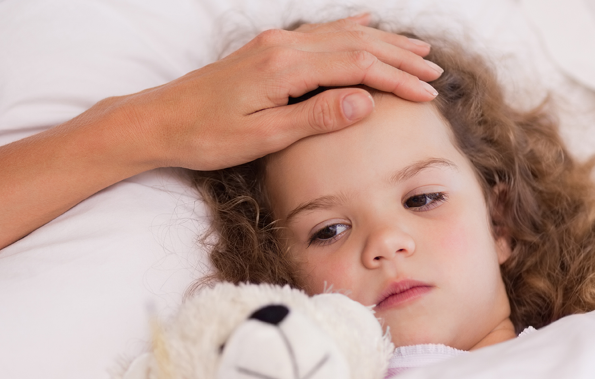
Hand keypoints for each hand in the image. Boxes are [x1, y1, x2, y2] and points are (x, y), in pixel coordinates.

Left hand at [113, 12, 441, 170]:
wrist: (160, 121)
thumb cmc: (206, 136)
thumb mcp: (262, 137)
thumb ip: (315, 117)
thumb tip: (366, 102)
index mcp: (284, 67)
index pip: (357, 66)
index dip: (397, 79)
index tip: (428, 95)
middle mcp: (282, 46)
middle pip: (356, 43)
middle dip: (398, 57)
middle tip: (434, 72)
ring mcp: (273, 44)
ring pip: (340, 34)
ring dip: (381, 41)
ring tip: (416, 49)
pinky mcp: (265, 50)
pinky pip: (318, 33)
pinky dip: (349, 30)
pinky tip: (365, 24)